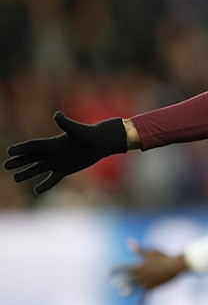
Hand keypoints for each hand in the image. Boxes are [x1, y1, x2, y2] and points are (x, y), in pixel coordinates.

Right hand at [5, 112, 127, 193]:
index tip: (10, 151)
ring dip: (27, 173)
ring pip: (38, 168)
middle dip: (19, 161)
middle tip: (6, 165)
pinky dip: (45, 184)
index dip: (22, 149)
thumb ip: (66, 123)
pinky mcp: (65, 170)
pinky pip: (52, 179)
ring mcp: (57, 162)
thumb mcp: (77, 130)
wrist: (100, 143)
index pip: (33, 146)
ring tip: (16, 178)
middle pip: (31, 158)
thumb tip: (57, 114)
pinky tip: (37, 190)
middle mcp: (52, 153)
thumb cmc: (89, 134)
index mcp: (52, 143)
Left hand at [110, 239, 188, 296]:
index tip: (106, 271)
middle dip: (119, 281)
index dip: (115, 270)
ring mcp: (146, 283)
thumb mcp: (150, 252)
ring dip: (128, 291)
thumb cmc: (163, 257)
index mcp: (139, 266)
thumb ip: (139, 249)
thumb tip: (130, 242)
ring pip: (133, 289)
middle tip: (114, 283)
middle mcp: (140, 275)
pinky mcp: (152, 288)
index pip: (123, 268)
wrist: (175, 266)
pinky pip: (145, 297)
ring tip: (123, 293)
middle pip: (126, 279)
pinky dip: (141, 303)